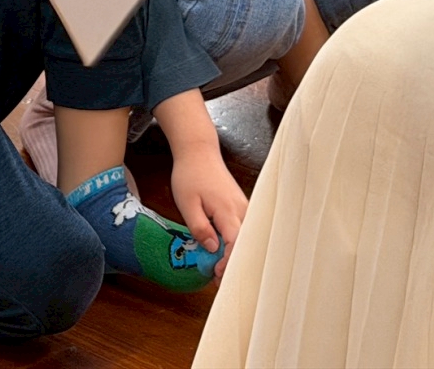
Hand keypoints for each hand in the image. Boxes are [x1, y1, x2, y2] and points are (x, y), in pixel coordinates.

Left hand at [168, 147, 246, 272]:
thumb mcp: (187, 203)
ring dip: (235, 255)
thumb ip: (200, 227)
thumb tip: (213, 248)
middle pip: (245, 245)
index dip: (228, 262)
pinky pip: (243, 231)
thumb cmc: (190, 175)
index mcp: (228, 211)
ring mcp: (245, 209)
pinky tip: (224, 253)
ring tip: (221, 271)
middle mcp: (243, 211)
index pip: (235, 244)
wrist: (199, 152)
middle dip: (234, 264)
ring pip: (246, 240)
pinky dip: (235, 244)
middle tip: (219, 280)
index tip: (217, 275)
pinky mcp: (242, 208)